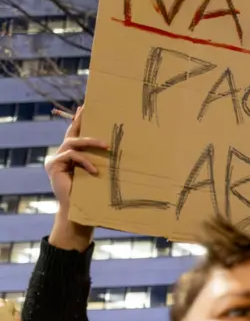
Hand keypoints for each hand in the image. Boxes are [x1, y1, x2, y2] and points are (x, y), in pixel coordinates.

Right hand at [46, 106, 105, 251]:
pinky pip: (71, 156)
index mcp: (73, 156)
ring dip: (90, 143)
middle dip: (81, 122)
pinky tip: (95, 171)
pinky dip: (85, 162)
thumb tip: (125, 152)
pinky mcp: (53, 166)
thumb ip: (103, 163)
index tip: (86, 106)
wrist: (78, 213)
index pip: (76, 134)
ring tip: (106, 147)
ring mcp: (56, 160)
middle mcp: (62, 155)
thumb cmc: (93, 196)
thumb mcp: (101, 175)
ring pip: (72, 143)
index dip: (80, 120)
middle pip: (72, 134)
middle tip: (90, 111)